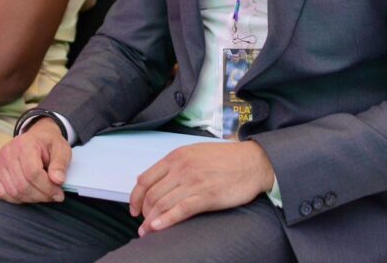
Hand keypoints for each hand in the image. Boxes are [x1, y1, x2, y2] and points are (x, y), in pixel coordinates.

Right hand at [0, 118, 70, 203]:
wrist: (37, 138)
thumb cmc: (48, 144)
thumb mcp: (61, 149)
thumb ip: (60, 163)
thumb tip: (58, 180)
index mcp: (25, 144)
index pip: (33, 173)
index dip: (47, 188)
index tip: (59, 194)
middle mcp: (8, 152)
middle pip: (23, 185)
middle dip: (41, 195)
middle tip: (53, 196)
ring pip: (14, 192)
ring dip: (31, 199)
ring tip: (43, 195)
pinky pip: (3, 194)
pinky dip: (18, 199)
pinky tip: (29, 194)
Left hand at [129, 140, 274, 235]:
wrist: (252, 162)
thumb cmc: (225, 159)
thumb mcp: (194, 153)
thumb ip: (174, 164)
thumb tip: (152, 178)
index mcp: (176, 156)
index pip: (145, 178)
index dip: (135, 197)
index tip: (134, 209)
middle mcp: (181, 168)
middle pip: (152, 194)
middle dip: (144, 212)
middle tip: (142, 224)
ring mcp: (193, 182)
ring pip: (163, 203)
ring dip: (151, 221)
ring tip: (146, 232)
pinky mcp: (206, 195)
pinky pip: (180, 210)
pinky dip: (166, 220)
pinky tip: (158, 228)